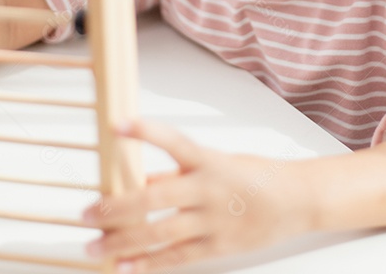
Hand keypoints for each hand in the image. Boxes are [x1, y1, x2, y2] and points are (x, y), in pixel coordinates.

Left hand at [82, 120, 310, 272]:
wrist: (298, 200)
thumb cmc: (254, 176)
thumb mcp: (217, 162)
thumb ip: (178, 173)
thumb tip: (139, 181)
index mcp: (209, 161)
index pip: (173, 141)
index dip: (145, 132)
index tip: (117, 125)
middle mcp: (210, 190)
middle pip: (155, 199)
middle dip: (116, 207)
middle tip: (86, 212)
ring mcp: (214, 222)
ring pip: (160, 234)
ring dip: (122, 242)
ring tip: (94, 247)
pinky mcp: (219, 247)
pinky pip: (178, 258)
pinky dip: (148, 265)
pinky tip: (124, 268)